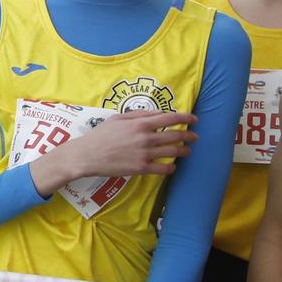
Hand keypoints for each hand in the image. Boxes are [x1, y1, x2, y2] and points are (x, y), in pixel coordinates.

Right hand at [40, 110, 197, 190]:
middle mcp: (146, 138)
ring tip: (186, 151)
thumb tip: (159, 113)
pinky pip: (164, 168)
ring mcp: (144, 154)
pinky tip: (172, 166)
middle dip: (189, 136)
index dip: (186, 118)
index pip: (170, 118)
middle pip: (176, 135)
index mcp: (140, 124)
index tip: (194, 119)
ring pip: (173, 152)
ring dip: (184, 151)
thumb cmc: (100, 135)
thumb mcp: (117, 118)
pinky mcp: (141, 168)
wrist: (86, 155)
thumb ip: (139, 114)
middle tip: (194, 137)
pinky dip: (171, 167)